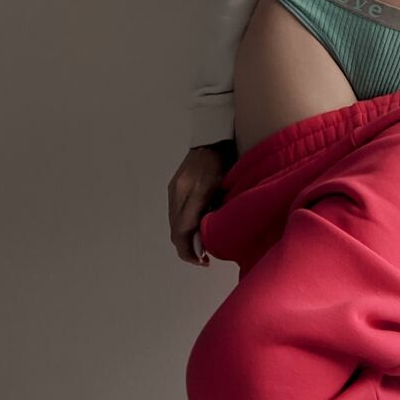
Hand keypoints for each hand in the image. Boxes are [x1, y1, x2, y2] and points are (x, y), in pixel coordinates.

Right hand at [167, 142, 234, 265]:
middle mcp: (176, 193)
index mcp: (186, 193)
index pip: (182, 232)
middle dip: (187, 249)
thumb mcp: (220, 188)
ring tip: (202, 247)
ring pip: (175, 225)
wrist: (216, 138)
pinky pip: (176, 215)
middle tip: (204, 259)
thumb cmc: (224, 161)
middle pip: (176, 232)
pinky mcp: (176, 187)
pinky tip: (197, 230)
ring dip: (186, 239)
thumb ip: (209, 214)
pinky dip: (184, 227)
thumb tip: (200, 244)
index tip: (203, 261)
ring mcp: (175, 189)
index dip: (190, 251)